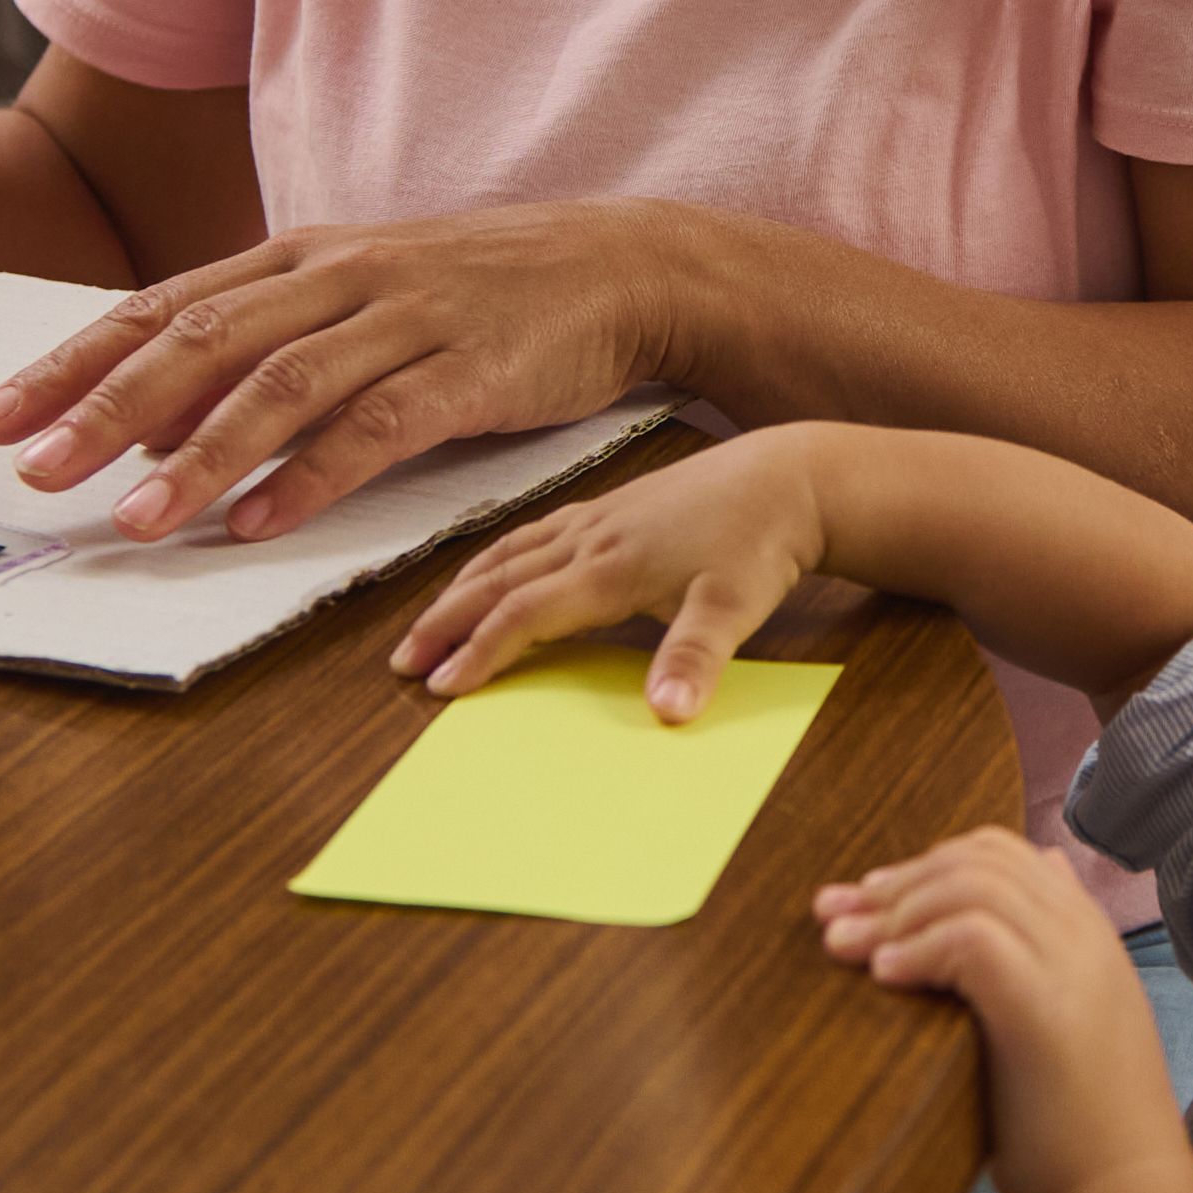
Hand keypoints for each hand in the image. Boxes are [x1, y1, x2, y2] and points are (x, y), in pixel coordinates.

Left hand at [0, 199, 696, 542]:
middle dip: (106, 406)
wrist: (620, 265)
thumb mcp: (355, 298)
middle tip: (31, 468)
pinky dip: (315, 475)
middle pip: (201, 339)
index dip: (72, 362)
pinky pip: (381, 426)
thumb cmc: (476, 293)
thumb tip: (150, 422)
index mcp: (299, 256)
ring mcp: (406, 318)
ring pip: (281, 384)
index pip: (159, 306)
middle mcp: (339, 277)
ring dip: (200, 454)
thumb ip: (257, 350)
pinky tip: (263, 521)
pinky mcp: (472, 369)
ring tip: (136, 517)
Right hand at [390, 434, 836, 717]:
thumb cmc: (761, 542)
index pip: (523, 615)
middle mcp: (590, 540)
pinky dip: (496, 557)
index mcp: (609, 569)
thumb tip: (669, 715)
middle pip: (497, 583)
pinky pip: (532, 534)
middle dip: (445, 623)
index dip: (478, 651)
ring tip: (427, 624)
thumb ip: (696, 659)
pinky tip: (493, 569)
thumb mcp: (736, 607)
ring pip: (507, 554)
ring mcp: (597, 519)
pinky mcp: (611, 508)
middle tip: (403, 662)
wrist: (789, 477)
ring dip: (460, 589)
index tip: (441, 687)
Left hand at [814, 830, 1191, 1192]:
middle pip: (981, 859)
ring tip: (843, 947)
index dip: (927, 864)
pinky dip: (920, 948)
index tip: (868, 898)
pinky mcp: (1046, 1006)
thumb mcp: (1059, 1025)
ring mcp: (1072, 965)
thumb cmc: (1074, 1125)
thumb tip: (1006, 907)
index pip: (1004, 854)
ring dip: (897, 912)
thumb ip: (1038, 964)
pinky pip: (973, 939)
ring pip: (973, 888)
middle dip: (898, 881)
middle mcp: (1085, 936)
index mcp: (1087, 934)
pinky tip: (885, 976)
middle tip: (832, 915)